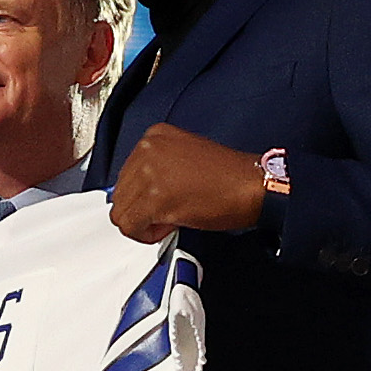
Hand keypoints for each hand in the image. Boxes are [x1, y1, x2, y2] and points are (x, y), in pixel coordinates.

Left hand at [108, 123, 271, 240]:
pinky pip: (131, 226)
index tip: (162, 200)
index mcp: (153, 136)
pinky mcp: (155, 199)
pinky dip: (147, 234)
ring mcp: (148, 173)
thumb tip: (140, 194)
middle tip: (167, 214)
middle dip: (141, 210)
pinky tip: (171, 225)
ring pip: (121, 212)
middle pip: (120, 193)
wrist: (251, 185)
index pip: (125, 174)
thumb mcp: (186, 157)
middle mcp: (146, 150)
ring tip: (170, 220)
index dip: (144, 195)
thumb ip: (158, 168)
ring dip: (143, 223)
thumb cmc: (229, 176)